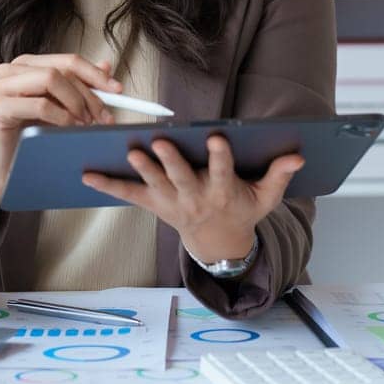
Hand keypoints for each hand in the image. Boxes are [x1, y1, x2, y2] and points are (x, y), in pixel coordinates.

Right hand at [0, 53, 121, 198]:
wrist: (3, 169)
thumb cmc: (30, 137)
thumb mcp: (60, 108)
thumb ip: (79, 87)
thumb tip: (107, 66)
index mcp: (25, 66)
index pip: (67, 61)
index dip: (95, 74)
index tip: (118, 90)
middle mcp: (9, 70)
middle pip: (61, 70)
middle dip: (88, 93)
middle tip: (104, 116)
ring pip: (50, 79)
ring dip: (75, 102)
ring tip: (86, 123)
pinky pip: (40, 104)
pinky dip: (62, 116)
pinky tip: (69, 128)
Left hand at [80, 134, 303, 263]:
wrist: (219, 245)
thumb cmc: (242, 211)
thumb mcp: (266, 199)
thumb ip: (279, 176)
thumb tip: (297, 156)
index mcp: (223, 193)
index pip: (223, 172)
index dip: (220, 157)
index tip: (217, 138)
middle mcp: (195, 198)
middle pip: (182, 178)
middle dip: (171, 161)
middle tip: (160, 142)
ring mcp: (172, 203)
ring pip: (155, 184)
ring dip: (141, 169)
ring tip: (130, 151)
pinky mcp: (154, 204)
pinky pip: (128, 195)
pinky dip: (108, 185)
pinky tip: (87, 175)